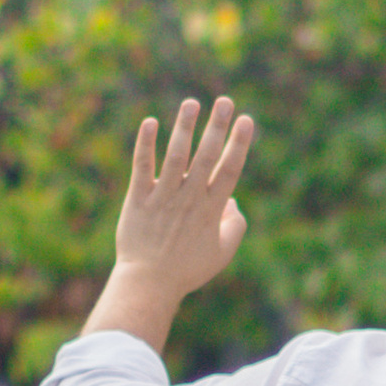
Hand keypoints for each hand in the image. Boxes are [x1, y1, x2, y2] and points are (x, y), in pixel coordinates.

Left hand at [110, 95, 255, 307]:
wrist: (149, 284)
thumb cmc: (187, 271)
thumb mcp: (222, 254)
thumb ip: (235, 226)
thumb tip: (233, 201)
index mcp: (211, 209)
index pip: (230, 169)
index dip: (240, 143)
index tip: (247, 120)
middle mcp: (189, 198)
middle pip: (207, 156)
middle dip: (217, 126)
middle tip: (225, 101)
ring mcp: (163, 197)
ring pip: (176, 155)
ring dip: (184, 127)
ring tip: (191, 103)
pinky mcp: (139, 198)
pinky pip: (142, 167)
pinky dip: (146, 144)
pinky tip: (150, 122)